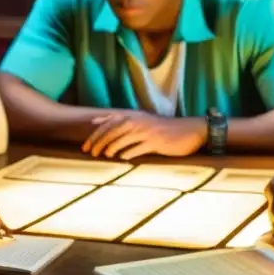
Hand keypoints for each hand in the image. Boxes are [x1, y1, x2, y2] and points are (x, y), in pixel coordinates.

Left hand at [82, 113, 207, 159]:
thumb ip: (121, 121)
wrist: (188, 131)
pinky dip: (128, 153)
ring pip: (122, 139)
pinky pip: (137, 148)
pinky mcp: (155, 142)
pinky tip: (122, 158)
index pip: (108, 123)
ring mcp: (147, 132)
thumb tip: (97, 122)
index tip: (85, 146)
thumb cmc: (162, 129)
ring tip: (104, 156)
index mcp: (133, 116)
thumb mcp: (141, 121)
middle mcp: (138, 121)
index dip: (95, 135)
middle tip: (90, 153)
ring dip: (110, 148)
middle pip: (111, 131)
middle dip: (98, 142)